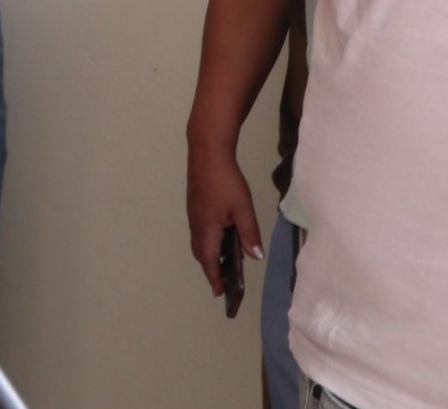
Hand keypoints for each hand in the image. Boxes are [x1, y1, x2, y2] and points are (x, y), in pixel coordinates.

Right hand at [186, 144, 262, 294]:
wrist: (207, 153)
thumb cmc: (225, 182)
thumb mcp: (243, 209)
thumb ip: (248, 234)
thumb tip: (253, 256)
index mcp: (206, 228)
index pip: (209, 260)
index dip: (215, 277)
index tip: (221, 293)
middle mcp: (196, 224)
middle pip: (201, 253)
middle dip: (211, 268)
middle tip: (225, 282)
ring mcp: (194, 214)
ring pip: (200, 242)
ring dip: (211, 255)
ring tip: (227, 263)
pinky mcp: (196, 206)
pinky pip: (201, 231)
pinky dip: (210, 242)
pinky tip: (224, 238)